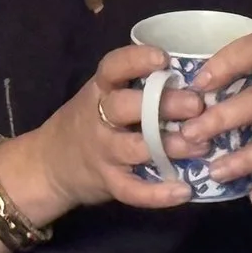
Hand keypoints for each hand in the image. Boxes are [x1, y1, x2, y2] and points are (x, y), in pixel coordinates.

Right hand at [0, 44, 202, 218]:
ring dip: (170, 147)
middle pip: (124, 107)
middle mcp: (98, 118)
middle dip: (162, 104)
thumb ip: (136, 87)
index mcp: (99, 90)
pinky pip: (131, 189)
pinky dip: (158, 194)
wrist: (49, 164)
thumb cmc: (89, 122)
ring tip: (202, 145)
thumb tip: (193, 77)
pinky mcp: (107, 181)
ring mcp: (102, 151)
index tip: (163, 58)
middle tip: (196, 105)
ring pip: (133, 148)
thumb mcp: (102, 96)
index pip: (112, 68)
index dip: (136, 60)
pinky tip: (184, 191)